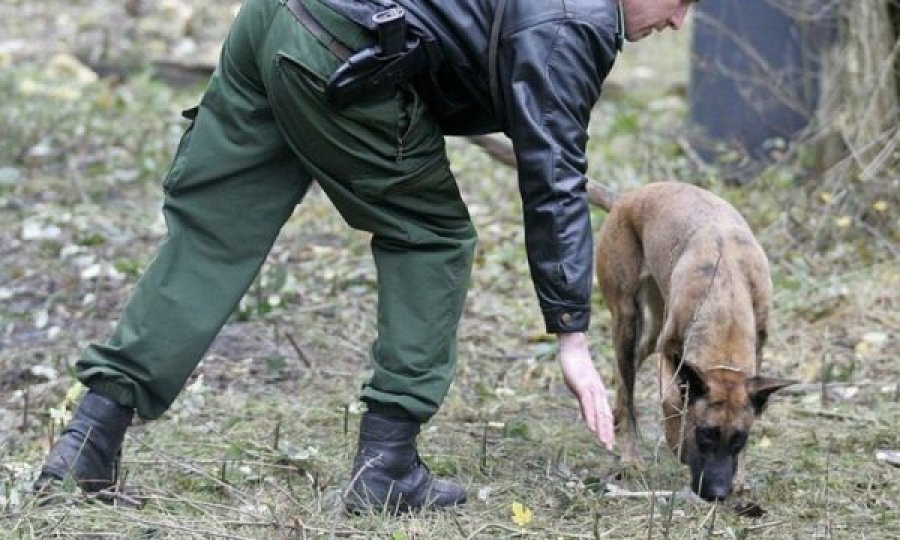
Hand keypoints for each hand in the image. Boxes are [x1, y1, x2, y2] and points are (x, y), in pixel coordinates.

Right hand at [557, 332, 614, 450]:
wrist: (573, 349)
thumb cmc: (575, 367)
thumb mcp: (579, 387)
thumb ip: (584, 401)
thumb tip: (586, 415)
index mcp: (598, 393)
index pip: (605, 413)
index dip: (607, 428)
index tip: (609, 442)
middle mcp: (598, 392)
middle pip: (605, 415)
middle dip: (607, 432)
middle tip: (609, 448)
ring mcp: (591, 389)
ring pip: (599, 412)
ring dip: (602, 428)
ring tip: (604, 442)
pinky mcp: (583, 386)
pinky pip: (588, 404)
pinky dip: (590, 417)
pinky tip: (591, 428)